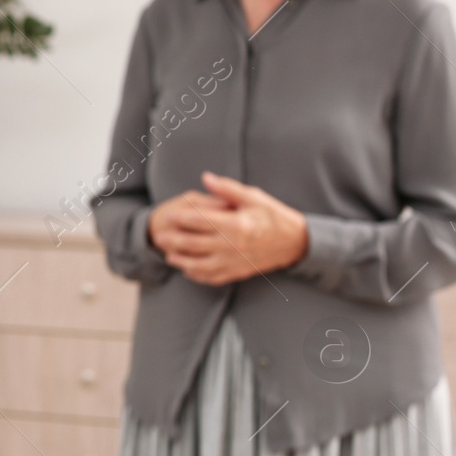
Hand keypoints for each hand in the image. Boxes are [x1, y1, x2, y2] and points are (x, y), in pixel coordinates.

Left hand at [148, 172, 307, 285]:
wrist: (295, 242)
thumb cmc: (273, 216)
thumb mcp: (253, 197)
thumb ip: (227, 189)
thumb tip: (205, 177)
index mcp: (236, 224)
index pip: (201, 221)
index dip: (182, 218)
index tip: (168, 215)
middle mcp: (233, 245)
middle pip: (195, 244)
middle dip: (175, 241)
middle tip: (160, 237)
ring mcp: (235, 261)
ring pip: (201, 265)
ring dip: (182, 261)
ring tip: (168, 256)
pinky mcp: (238, 272)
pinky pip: (213, 277)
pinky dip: (198, 275)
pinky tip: (187, 270)